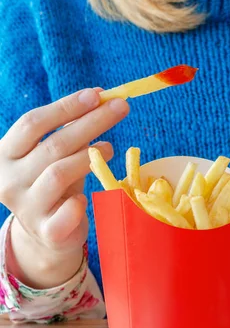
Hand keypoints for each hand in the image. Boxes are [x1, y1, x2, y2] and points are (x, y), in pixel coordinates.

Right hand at [0, 89, 128, 287]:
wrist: (49, 232)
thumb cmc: (53, 182)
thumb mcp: (55, 153)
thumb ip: (70, 128)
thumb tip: (100, 96)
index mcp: (4, 154)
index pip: (31, 123)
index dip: (65, 107)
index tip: (97, 94)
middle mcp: (8, 181)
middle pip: (52, 145)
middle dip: (91, 122)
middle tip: (120, 107)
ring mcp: (26, 208)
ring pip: (59, 173)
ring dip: (89, 156)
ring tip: (111, 147)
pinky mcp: (47, 231)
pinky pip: (67, 212)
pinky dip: (80, 201)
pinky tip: (88, 195)